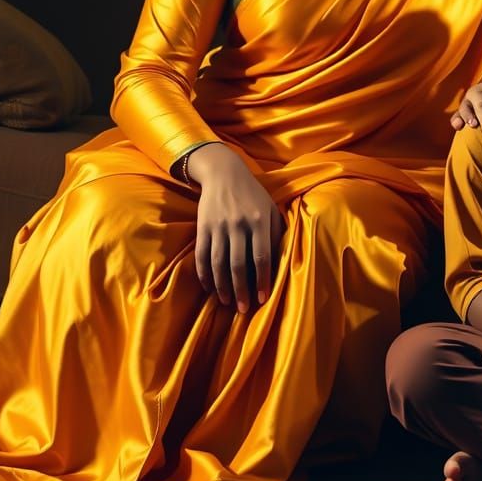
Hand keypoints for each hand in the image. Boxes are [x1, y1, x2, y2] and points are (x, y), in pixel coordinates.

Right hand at [189, 144, 284, 311]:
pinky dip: (204, 274)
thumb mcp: (272, 209)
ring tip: (226, 302)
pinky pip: (201, 255)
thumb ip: (277, 234)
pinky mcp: (203, 226)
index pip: (261, 257)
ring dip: (222, 286)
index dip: (262, 280)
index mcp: (260, 220)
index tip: (263, 299)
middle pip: (239, 265)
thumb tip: (280, 263)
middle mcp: (239, 224)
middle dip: (241, 290)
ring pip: (218, 263)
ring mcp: (219, 226)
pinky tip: (210, 287)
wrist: (224, 172)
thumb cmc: (254, 194)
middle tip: (244, 309)